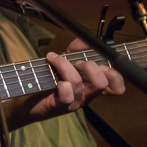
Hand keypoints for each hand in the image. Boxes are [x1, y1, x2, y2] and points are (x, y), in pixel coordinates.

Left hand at [9, 39, 124, 124]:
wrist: (29, 102)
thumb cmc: (49, 81)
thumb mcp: (65, 63)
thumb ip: (75, 51)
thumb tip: (83, 40)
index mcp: (92, 87)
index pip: (117, 86)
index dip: (115, 74)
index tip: (100, 62)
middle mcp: (87, 96)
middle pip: (103, 83)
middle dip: (90, 66)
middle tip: (77, 62)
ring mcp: (74, 102)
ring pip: (78, 82)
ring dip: (64, 65)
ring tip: (54, 60)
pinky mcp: (59, 106)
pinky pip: (66, 94)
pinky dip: (59, 82)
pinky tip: (53, 78)